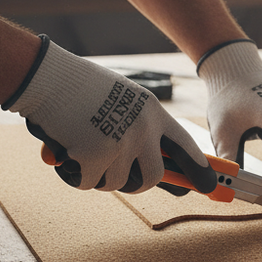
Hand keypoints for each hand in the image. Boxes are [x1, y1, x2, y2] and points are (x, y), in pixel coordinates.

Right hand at [5, 38, 215, 194]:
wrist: (50, 76)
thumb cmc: (79, 86)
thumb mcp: (122, 98)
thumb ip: (137, 126)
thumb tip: (144, 164)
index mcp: (153, 112)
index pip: (184, 146)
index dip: (198, 168)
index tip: (211, 185)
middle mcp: (143, 130)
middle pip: (154, 177)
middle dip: (138, 184)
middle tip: (121, 178)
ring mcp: (121, 144)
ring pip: (117, 183)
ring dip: (99, 176)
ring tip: (82, 151)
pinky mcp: (95, 157)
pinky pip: (88, 183)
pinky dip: (75, 175)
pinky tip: (66, 152)